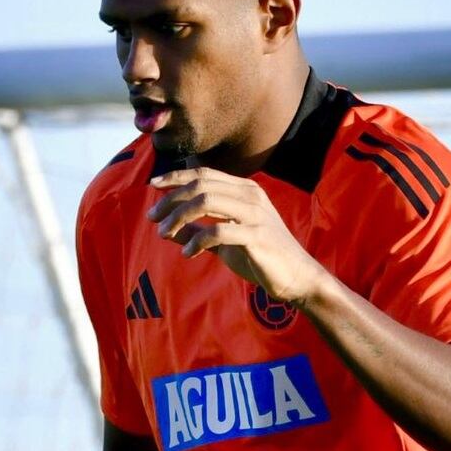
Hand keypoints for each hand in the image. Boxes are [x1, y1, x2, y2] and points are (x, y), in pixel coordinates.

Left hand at [148, 168, 329, 306]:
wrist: (297, 276)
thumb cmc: (261, 257)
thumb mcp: (225, 242)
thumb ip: (198, 232)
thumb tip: (167, 229)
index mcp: (244, 190)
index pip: (204, 173)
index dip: (176, 176)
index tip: (153, 185)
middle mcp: (250, 195)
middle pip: (200, 185)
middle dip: (171, 199)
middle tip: (153, 218)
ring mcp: (255, 214)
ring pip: (206, 201)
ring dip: (179, 217)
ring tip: (165, 233)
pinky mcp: (257, 236)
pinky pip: (219, 232)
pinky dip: (197, 241)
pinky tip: (188, 253)